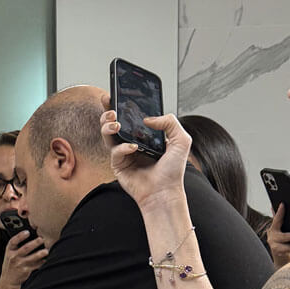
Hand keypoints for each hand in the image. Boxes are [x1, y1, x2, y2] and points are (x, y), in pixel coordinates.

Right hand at [0, 231, 48, 288]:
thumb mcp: (10, 253)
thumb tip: (31, 236)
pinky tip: (46, 259)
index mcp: (9, 250)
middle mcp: (13, 257)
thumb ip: (17, 246)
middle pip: (25, 249)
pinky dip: (41, 262)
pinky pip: (35, 266)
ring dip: (39, 254)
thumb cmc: (11, 263)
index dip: (20, 236)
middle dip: (34, 244)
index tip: (27, 232)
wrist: (8, 279)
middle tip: (41, 239)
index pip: (13, 241)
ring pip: (31, 258)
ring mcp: (19, 264)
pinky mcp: (25, 271)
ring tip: (46, 251)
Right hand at [99, 93, 190, 211]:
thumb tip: (148, 119)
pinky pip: (115, 152)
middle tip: (111, 110)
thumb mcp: (181, 140)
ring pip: (108, 135)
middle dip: (108, 113)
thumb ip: (170, 122)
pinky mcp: (118, 166)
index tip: (115, 96)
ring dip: (108, 127)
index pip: (130, 117)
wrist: (165, 192)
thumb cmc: (173, 171)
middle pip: (113, 123)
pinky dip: (122, 148)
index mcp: (145, 136)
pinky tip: (133, 147)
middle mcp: (132, 142)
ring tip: (115, 123)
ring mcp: (123, 154)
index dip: (121, 106)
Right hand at [267, 203, 289, 266]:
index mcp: (273, 229)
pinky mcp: (279, 253)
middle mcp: (272, 238)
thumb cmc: (280, 238)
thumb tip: (273, 207)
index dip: (279, 211)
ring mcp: (275, 247)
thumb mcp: (279, 228)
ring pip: (288, 247)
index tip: (283, 204)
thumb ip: (277, 218)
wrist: (276, 252)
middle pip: (284, 236)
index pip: (276, 219)